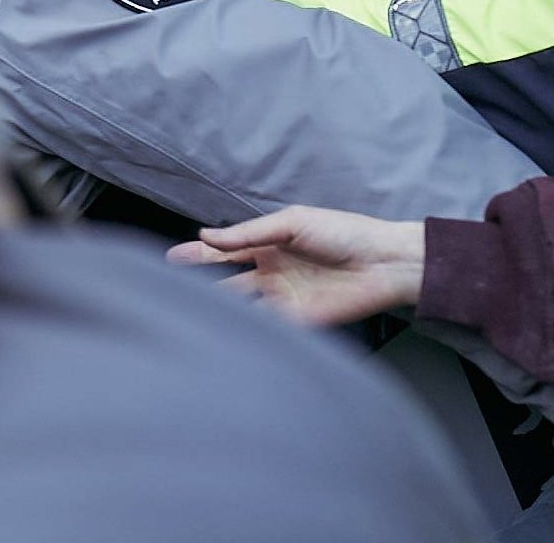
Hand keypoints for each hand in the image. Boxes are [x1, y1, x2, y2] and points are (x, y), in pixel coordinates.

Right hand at [167, 205, 425, 326]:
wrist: (386, 263)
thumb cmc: (342, 233)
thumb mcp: (291, 222)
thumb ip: (248, 233)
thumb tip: (205, 237)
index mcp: (267, 246)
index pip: (224, 252)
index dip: (197, 255)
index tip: (168, 258)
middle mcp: (270, 274)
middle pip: (225, 283)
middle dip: (198, 286)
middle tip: (167, 290)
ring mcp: (283, 299)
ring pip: (241, 307)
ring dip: (218, 310)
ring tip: (189, 313)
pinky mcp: (299, 322)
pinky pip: (266, 327)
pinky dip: (245, 330)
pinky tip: (224, 331)